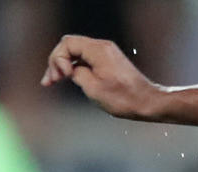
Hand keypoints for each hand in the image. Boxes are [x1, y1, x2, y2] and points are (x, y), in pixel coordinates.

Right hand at [41, 35, 162, 120]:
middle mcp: (102, 46)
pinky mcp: (109, 61)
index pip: (67, 43)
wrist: (146, 102)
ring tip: (55, 81)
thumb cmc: (123, 98)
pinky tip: (68, 78)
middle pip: (70, 46)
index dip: (58, 59)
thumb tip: (70, 70)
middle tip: (50, 81)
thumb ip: (76, 74)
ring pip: (77, 52)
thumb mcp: (93, 88)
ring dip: (64, 65)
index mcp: (98, 50)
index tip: (62, 77)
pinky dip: (75, 67)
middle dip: (57, 62)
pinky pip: (86, 58)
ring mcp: (106, 53)